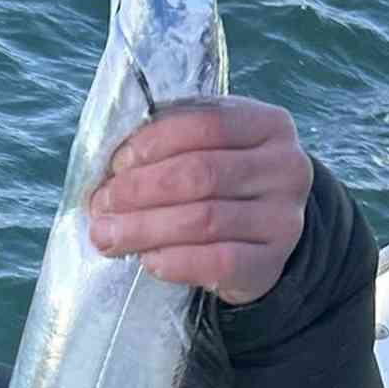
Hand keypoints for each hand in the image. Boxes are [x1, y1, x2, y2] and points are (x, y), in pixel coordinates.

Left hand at [84, 97, 309, 305]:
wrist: (266, 236)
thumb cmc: (224, 184)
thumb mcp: (209, 149)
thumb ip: (172, 145)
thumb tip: (111, 169)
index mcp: (268, 125)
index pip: (205, 124)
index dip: (152, 143)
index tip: (115, 166)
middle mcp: (286, 168)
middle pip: (202, 174)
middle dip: (140, 190)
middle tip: (102, 205)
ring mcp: (285, 218)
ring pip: (205, 220)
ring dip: (145, 229)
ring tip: (108, 235)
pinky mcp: (273, 263)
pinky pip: (218, 262)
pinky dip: (175, 262)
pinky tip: (148, 260)